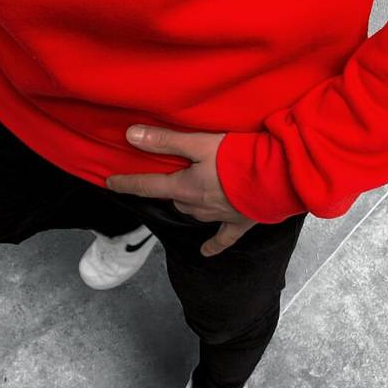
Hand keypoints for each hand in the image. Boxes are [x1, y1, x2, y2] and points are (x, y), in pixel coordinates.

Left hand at [106, 125, 256, 256]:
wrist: (277, 179)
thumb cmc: (239, 158)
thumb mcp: (200, 143)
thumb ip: (166, 140)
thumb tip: (130, 135)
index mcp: (185, 187)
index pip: (148, 186)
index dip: (128, 183)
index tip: (110, 183)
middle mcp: (197, 206)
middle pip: (174, 199)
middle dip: (166, 190)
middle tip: (165, 179)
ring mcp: (219, 217)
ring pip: (194, 213)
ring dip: (188, 205)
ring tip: (187, 195)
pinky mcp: (240, 223)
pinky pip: (222, 239)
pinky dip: (213, 246)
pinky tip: (205, 252)